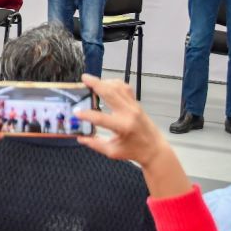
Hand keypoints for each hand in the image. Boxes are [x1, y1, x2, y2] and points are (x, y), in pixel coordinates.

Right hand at [76, 74, 191, 198]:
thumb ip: (95, 144)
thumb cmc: (134, 151)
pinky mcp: (136, 103)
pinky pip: (125, 88)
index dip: (86, 114)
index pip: (100, 118)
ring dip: (104, 82)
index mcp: (122, 127)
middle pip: (110, 93)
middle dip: (96, 84)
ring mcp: (134, 106)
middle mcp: (129, 114)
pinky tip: (107, 84)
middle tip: (84, 78)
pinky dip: (115, 83)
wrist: (155, 148)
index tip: (76, 113)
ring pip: (118, 87)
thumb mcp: (113, 152)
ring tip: (93, 81)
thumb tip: (80, 137)